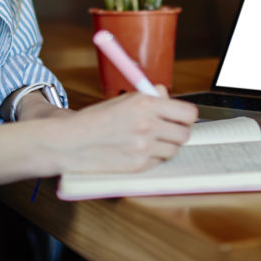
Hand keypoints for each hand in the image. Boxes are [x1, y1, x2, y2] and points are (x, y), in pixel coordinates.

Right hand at [51, 86, 197, 173]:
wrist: (72, 141)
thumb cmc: (96, 119)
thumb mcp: (124, 100)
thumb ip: (149, 97)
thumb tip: (166, 95)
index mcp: (145, 103)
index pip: (188, 113)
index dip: (186, 116)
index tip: (181, 117)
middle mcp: (147, 124)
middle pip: (185, 134)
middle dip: (178, 132)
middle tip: (167, 130)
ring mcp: (144, 147)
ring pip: (174, 150)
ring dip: (166, 146)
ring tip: (149, 141)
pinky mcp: (139, 165)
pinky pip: (159, 162)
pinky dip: (153, 158)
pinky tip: (137, 151)